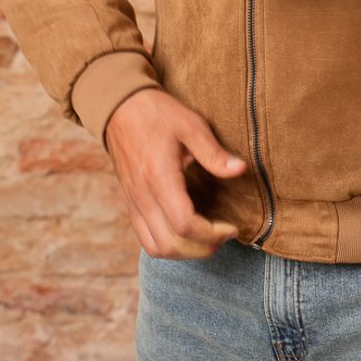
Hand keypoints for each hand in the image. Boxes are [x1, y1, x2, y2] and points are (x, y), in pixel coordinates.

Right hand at [105, 87, 246, 259]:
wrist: (120, 107)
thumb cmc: (157, 113)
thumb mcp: (191, 125)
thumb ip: (214, 153)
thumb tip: (240, 169)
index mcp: (159, 178)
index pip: (185, 224)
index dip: (213, 233)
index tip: (232, 227)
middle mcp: (142, 197)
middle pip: (171, 245)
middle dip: (202, 248)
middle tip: (225, 236)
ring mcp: (133, 203)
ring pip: (156, 248)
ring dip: (185, 252)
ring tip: (208, 239)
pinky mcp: (130, 204)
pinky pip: (146, 238)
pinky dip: (168, 245)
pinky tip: (187, 232)